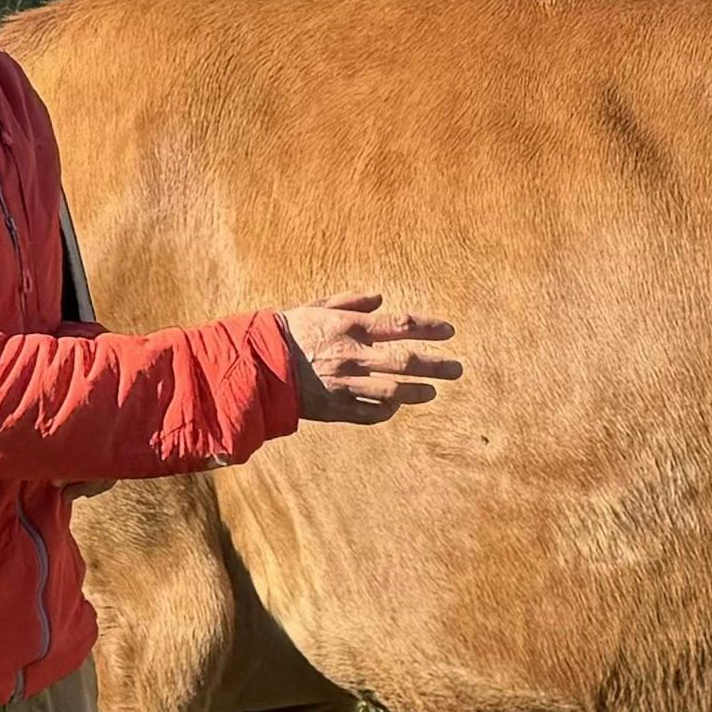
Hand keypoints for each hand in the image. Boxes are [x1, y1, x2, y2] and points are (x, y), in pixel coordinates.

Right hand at [279, 294, 461, 424]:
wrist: (254, 365)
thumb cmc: (285, 331)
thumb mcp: (316, 307)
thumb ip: (350, 301)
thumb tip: (380, 297)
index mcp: (350, 327)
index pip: (400, 325)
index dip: (429, 328)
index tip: (449, 332)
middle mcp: (353, 356)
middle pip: (406, 361)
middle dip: (436, 366)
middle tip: (457, 369)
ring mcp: (345, 384)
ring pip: (394, 391)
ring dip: (417, 393)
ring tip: (432, 392)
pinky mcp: (335, 408)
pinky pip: (370, 413)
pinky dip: (385, 411)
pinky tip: (394, 407)